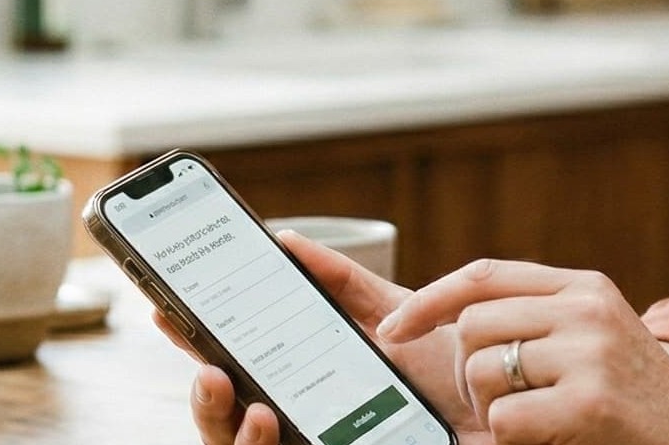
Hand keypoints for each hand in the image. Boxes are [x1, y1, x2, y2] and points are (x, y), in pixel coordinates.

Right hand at [155, 232, 493, 444]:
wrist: (504, 409)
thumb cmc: (444, 369)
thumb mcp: (388, 316)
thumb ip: (340, 285)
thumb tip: (287, 243)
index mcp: (300, 385)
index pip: (229, 374)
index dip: (193, 347)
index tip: (164, 311)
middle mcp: (296, 425)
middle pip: (226, 425)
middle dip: (206, 404)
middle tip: (212, 373)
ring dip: (234, 436)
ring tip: (254, 408)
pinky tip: (271, 425)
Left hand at [378, 259, 668, 444]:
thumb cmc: (634, 402)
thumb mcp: (594, 339)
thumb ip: (540, 318)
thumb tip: (452, 320)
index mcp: (585, 285)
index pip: (484, 274)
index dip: (430, 300)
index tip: (392, 329)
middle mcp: (587, 307)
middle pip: (472, 325)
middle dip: (466, 375)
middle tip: (499, 406)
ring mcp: (590, 352)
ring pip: (481, 371)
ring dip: (489, 412)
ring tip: (533, 424)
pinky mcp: (590, 403)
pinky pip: (504, 420)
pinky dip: (509, 440)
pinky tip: (550, 440)